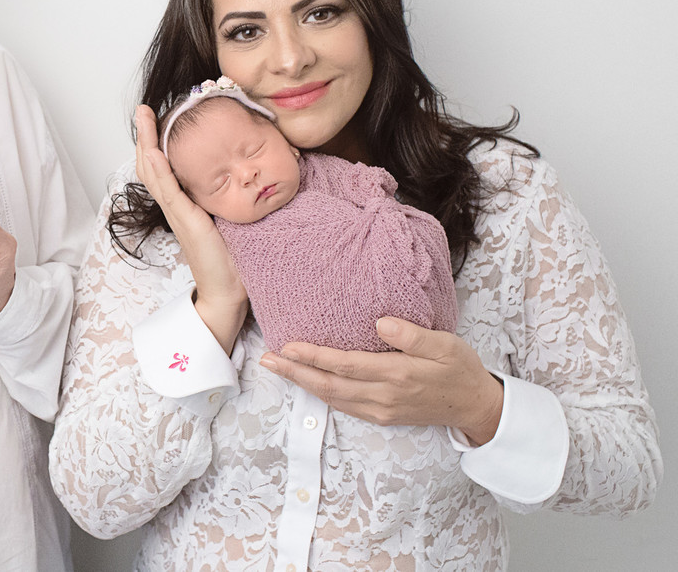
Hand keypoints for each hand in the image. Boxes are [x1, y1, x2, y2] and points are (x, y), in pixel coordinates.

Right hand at [135, 105, 246, 353]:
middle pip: (151, 165)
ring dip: (147, 143)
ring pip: (154, 172)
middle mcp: (176, 207)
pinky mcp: (186, 222)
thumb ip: (227, 197)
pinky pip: (168, 191)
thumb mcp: (228, 218)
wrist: (228, 293)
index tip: (157, 118)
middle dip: (146, 135)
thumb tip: (243, 174)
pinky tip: (155, 150)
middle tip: (143, 110)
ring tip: (144, 118)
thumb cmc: (232, 259)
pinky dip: (160, 169)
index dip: (158, 142)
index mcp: (184, 205)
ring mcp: (178, 214)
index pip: (164, 167)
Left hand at [260, 317, 504, 444]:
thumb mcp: (445, 344)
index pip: (345, 365)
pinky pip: (344, 406)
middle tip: (266, 360)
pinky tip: (308, 382)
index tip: (288, 346)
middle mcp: (384, 396)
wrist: (476, 406)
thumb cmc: (460, 369)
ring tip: (278, 368)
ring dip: (303, 383)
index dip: (314, 357)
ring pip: (333, 398)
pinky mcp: (382, 416)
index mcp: (397, 374)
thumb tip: (381, 324)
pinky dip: (321, 393)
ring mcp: (381, 409)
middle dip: (295, 373)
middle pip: (329, 385)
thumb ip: (412, 334)